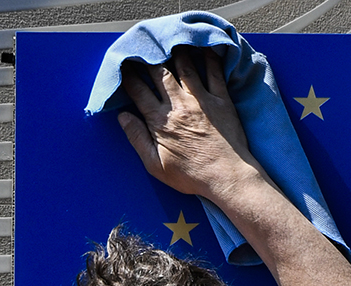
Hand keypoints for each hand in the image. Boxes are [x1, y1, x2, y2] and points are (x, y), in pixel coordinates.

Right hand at [118, 46, 261, 198]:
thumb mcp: (155, 165)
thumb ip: (137, 139)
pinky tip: (204, 49)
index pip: (138, 91)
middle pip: (159, 73)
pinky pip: (215, 73)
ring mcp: (202, 100)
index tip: (123, 66)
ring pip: (185, 67)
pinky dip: (209, 58)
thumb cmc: (192, 176)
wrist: (227, 177)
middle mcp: (179, 105)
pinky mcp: (222, 101)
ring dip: (176, 52)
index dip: (128, 76)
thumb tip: (122, 118)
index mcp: (160, 121)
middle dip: (149, 59)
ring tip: (170, 43)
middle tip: (144, 49)